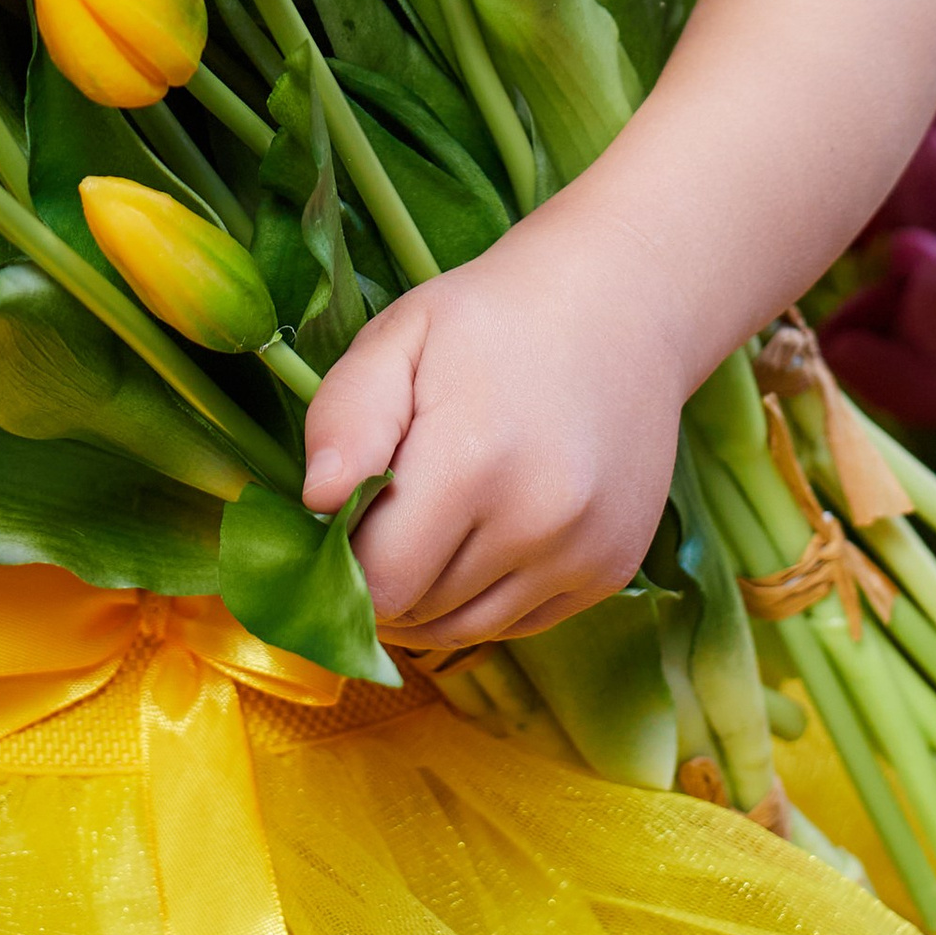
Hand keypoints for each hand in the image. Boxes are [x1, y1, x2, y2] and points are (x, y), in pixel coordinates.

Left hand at [296, 214, 691, 647]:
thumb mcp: (399, 338)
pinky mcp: (613, 570)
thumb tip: (318, 502)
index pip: (378, 582)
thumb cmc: (490, 319)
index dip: (344, 559)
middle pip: (418, 611)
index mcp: (472, 460)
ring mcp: (584, 553)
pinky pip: (519, 624)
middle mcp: (538, 521)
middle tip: (392, 506)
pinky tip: (486, 533)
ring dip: (433, 595)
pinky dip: (486, 597)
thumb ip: (346, 418)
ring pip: (466, 631)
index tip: (348, 514)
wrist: (618, 303)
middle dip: (387, 574)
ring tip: (434, 521)